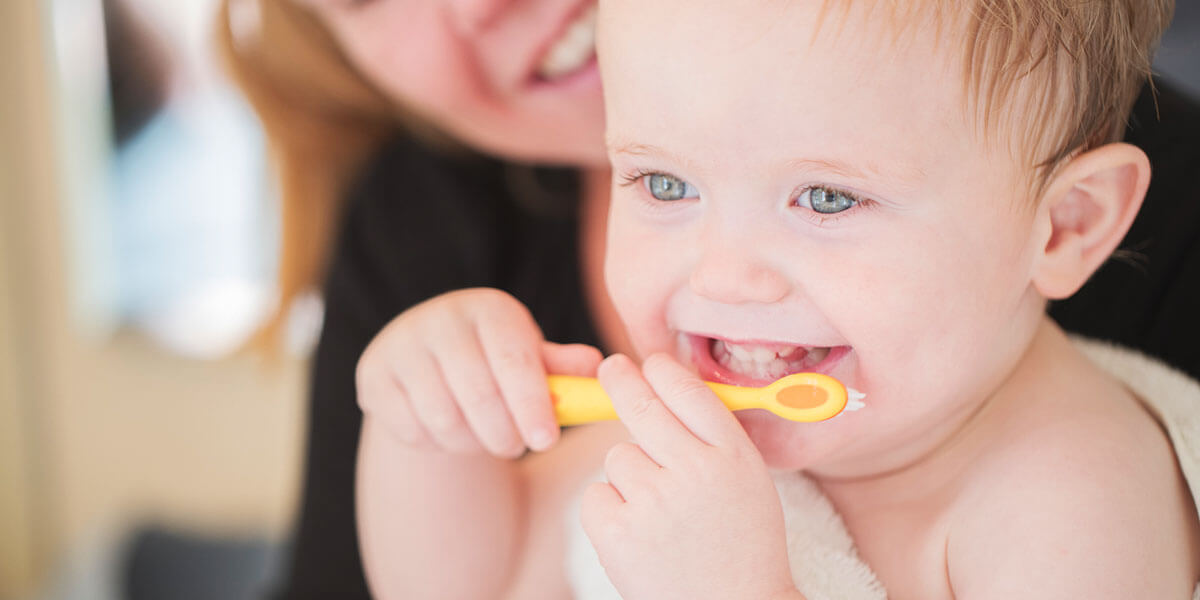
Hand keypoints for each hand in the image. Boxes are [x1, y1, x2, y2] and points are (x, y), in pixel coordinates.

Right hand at [355, 288, 601, 456]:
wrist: (427, 363)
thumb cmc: (495, 363)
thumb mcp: (531, 360)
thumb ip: (564, 368)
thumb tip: (600, 367)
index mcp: (488, 309)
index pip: (513, 358)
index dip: (532, 403)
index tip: (547, 440)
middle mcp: (440, 319)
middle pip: (478, 393)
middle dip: (504, 433)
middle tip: (517, 447)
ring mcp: (401, 346)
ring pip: (443, 417)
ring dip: (471, 441)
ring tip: (484, 437)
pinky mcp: (373, 377)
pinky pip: (410, 428)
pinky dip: (435, 443)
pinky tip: (448, 432)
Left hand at [579, 353, 798, 599]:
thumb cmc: (743, 547)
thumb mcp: (750, 484)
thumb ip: (715, 439)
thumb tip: (668, 388)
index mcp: (733, 456)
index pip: (687, 391)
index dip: (661, 370)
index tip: (648, 363)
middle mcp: (694, 471)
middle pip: (640, 405)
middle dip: (620, 380)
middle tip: (612, 370)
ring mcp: (653, 501)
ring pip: (617, 456)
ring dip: (630, 476)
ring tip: (661, 516)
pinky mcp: (618, 532)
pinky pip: (596, 494)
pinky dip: (609, 510)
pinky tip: (639, 534)